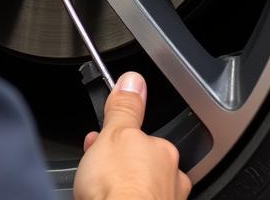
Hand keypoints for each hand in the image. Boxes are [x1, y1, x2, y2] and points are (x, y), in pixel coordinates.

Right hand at [74, 72, 190, 199]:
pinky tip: (109, 199)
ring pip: (143, 189)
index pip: (141, 138)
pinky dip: (124, 199)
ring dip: (123, 186)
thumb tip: (133, 81)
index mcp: (164, 153)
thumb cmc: (120, 191)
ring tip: (100, 190)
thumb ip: (125, 108)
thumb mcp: (113, 134)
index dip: (116, 139)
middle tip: (97, 167)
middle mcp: (172, 181)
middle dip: (120, 163)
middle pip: (143, 165)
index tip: (99, 142)